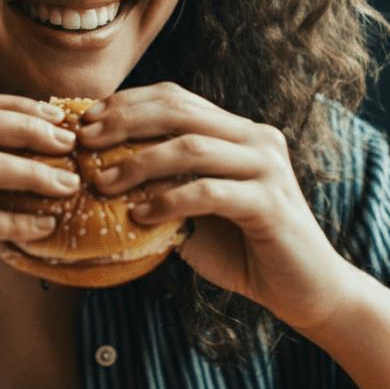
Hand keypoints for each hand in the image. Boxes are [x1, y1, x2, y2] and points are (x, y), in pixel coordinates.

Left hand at [79, 83, 354, 332]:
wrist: (305, 290)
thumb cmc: (242, 248)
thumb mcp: (194, 208)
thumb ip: (163, 184)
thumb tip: (100, 171)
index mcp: (237, 131)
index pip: (176, 98)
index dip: (128, 103)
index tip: (86, 120)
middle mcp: (255, 138)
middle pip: (179, 111)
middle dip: (124, 122)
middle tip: (84, 141)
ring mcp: (267, 167)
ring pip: (191, 147)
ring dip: (138, 163)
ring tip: (102, 182)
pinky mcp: (270, 203)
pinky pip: (209, 192)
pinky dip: (168, 201)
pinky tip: (140, 216)